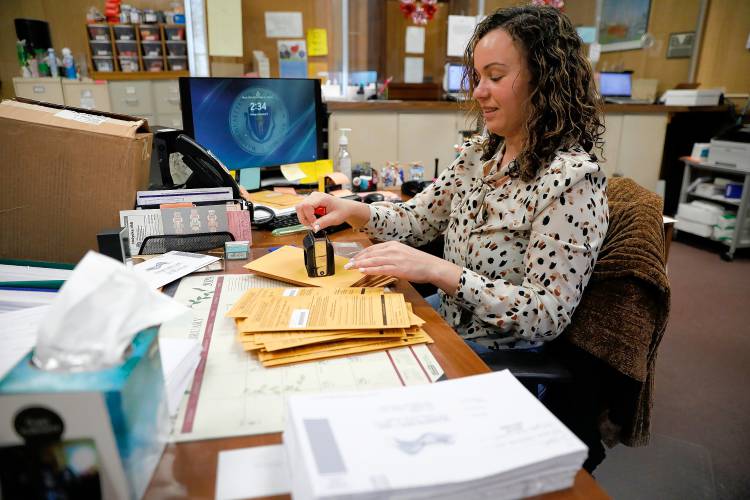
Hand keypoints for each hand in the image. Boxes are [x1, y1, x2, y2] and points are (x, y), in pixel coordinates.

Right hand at [295, 192, 369, 230]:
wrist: (345, 208)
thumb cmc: (342, 211)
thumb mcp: (335, 219)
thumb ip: (324, 223)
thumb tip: (314, 228)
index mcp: (321, 197)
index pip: (306, 205)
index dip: (308, 217)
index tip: (315, 224)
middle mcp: (314, 196)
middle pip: (300, 206)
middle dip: (304, 218)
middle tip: (313, 225)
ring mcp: (311, 198)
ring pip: (299, 208)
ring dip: (304, 218)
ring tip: (314, 223)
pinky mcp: (310, 202)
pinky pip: (302, 209)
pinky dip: (306, 216)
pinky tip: (314, 219)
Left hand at [344, 241, 461, 293]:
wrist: (432, 266)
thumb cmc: (418, 262)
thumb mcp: (403, 253)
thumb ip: (391, 255)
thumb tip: (379, 260)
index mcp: (393, 245)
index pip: (372, 248)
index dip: (361, 254)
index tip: (353, 259)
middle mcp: (392, 250)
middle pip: (370, 254)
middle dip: (357, 259)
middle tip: (347, 265)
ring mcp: (395, 259)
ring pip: (373, 260)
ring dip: (360, 264)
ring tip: (350, 267)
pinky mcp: (398, 268)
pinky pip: (380, 268)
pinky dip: (370, 269)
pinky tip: (362, 271)